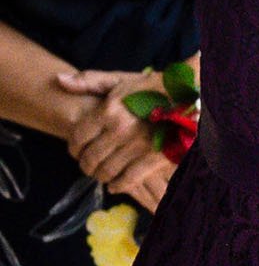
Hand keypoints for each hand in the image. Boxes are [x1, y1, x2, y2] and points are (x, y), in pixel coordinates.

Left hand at [53, 69, 176, 210]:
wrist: (192, 94)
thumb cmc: (154, 86)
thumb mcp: (121, 79)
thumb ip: (90, 81)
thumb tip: (59, 81)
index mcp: (109, 109)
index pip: (78, 137)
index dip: (73, 147)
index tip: (76, 150)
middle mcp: (120, 129)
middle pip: (90, 158)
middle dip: (85, 165)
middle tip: (87, 165)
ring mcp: (138, 145)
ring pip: (107, 171)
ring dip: (100, 176)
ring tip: (101, 173)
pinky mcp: (155, 158)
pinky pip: (128, 180)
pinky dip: (118, 185)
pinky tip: (115, 184)